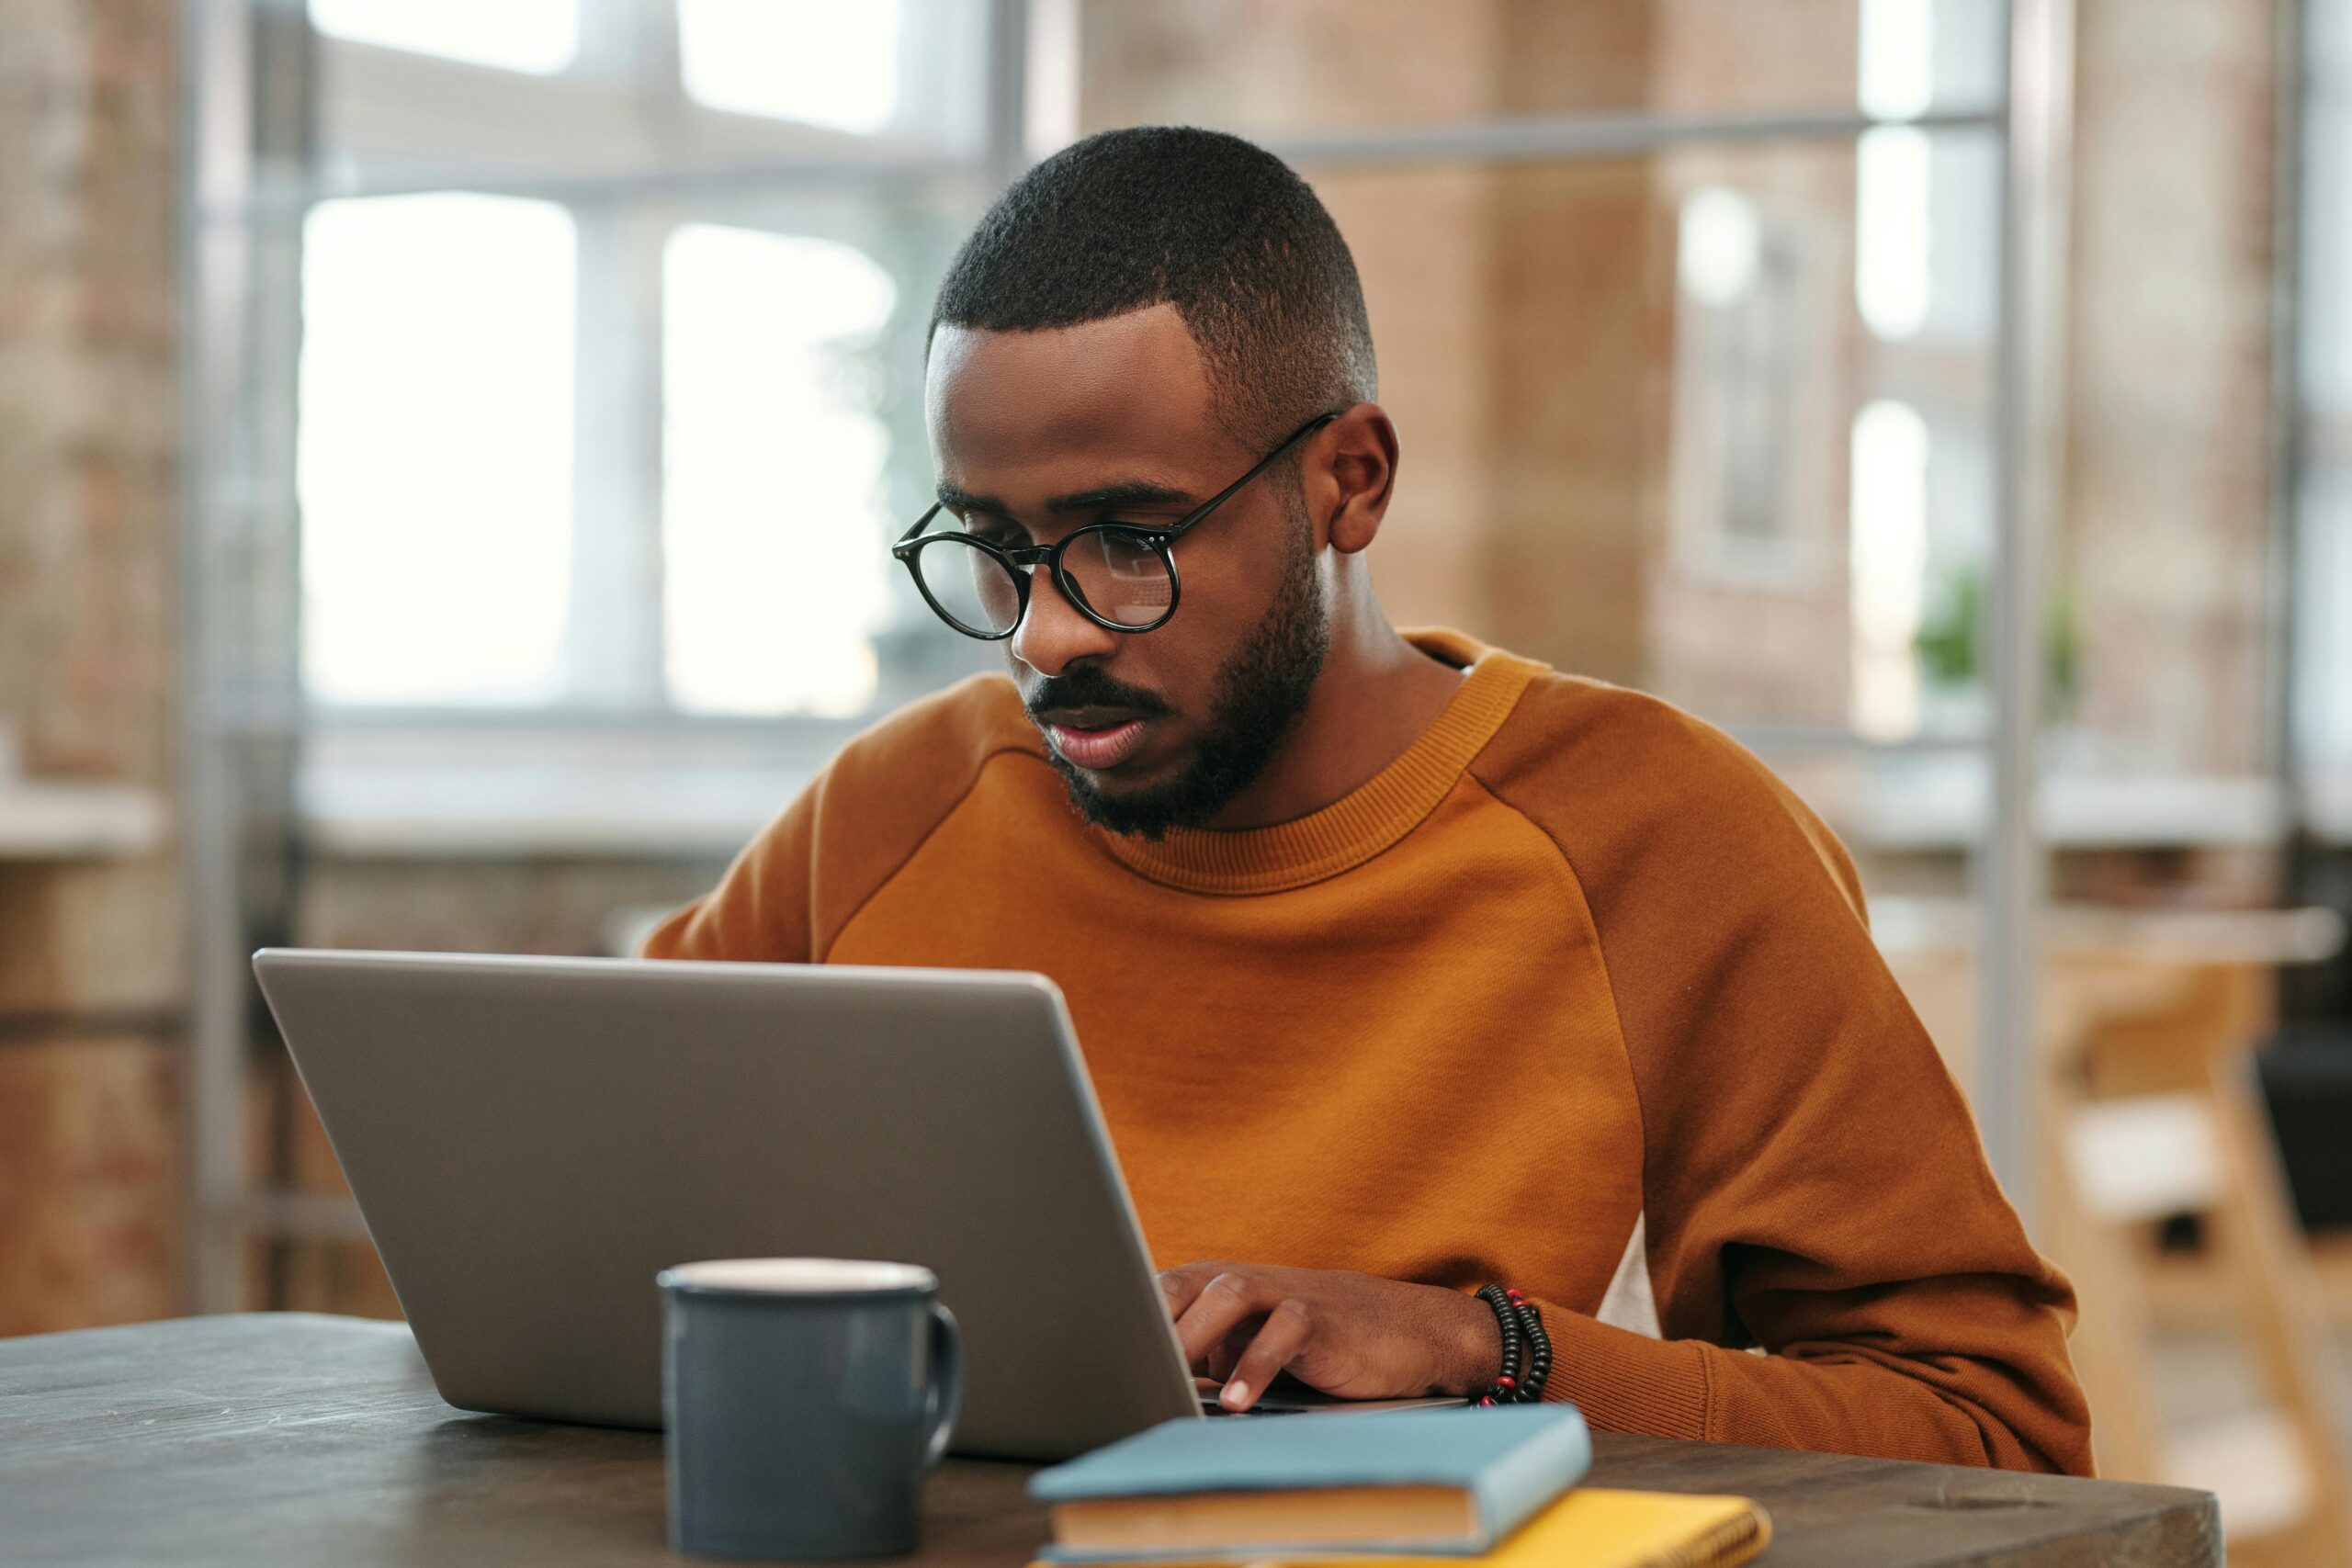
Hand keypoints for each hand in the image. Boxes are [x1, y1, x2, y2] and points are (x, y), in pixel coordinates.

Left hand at [1157, 1260, 1499, 1412]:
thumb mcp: (1252, 1345)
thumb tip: (1147, 1383)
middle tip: (1124, 1363)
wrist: (1405, 1330)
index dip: (1126, 1317)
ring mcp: (1286, 1293)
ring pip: (1229, 1293)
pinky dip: (1257, 1364)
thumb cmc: (1316, 1343)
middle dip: (1150, 1319)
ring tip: (1171, 1376)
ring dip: (1195, 1335)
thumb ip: (1205, 1354)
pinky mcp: (1323, 1318)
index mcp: (1220, 1286)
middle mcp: (1247, 1281)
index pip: (1159, 1291)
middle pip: (1184, 1283)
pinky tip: (1239, 1401)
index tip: (1094, 1351)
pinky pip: (1285, 1332)